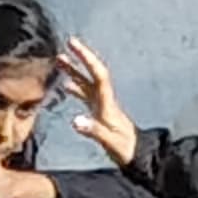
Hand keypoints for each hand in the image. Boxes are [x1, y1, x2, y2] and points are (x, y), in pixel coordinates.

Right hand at [57, 37, 139, 165]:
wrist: (137, 155)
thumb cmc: (124, 148)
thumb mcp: (109, 141)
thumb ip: (93, 130)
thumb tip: (75, 121)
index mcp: (107, 104)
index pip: (98, 75)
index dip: (86, 59)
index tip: (73, 46)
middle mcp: (105, 101)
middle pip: (92, 74)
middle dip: (81, 58)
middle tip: (70, 42)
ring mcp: (102, 106)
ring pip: (86, 83)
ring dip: (74, 71)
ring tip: (59, 60)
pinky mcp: (100, 113)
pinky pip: (85, 95)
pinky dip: (75, 88)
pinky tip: (66, 85)